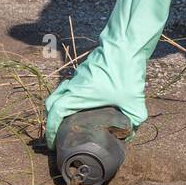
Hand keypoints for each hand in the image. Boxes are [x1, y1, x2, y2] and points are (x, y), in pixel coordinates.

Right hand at [44, 0, 175, 147]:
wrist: (127, 42)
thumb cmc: (126, 71)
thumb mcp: (134, 102)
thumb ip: (133, 121)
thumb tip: (130, 135)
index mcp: (78, 93)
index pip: (55, 113)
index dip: (51, 129)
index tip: (53, 142)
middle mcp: (74, 84)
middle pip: (53, 102)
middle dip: (52, 119)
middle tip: (59, 133)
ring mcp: (79, 75)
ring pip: (62, 92)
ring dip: (61, 106)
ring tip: (72, 121)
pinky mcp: (87, 69)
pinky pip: (72, 85)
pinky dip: (72, 96)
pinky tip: (87, 105)